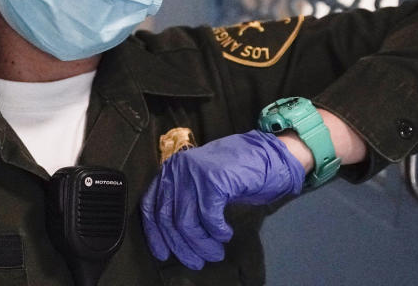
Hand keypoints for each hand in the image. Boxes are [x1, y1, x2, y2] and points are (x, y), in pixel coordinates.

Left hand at [140, 130, 304, 268]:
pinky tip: (225, 235)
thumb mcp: (200, 184)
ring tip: (214, 254)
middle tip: (196, 262)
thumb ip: (184, 201)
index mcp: (170, 170)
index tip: (162, 254)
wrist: (266, 155)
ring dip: (201, 244)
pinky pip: (208, 217)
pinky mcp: (213, 180)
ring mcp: (193, 173)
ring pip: (186, 221)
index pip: (150, 206)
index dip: (155, 234)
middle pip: (167, 217)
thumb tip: (173, 237)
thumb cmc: (234, 173)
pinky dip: (216, 231)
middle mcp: (177, 169)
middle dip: (180, 245)